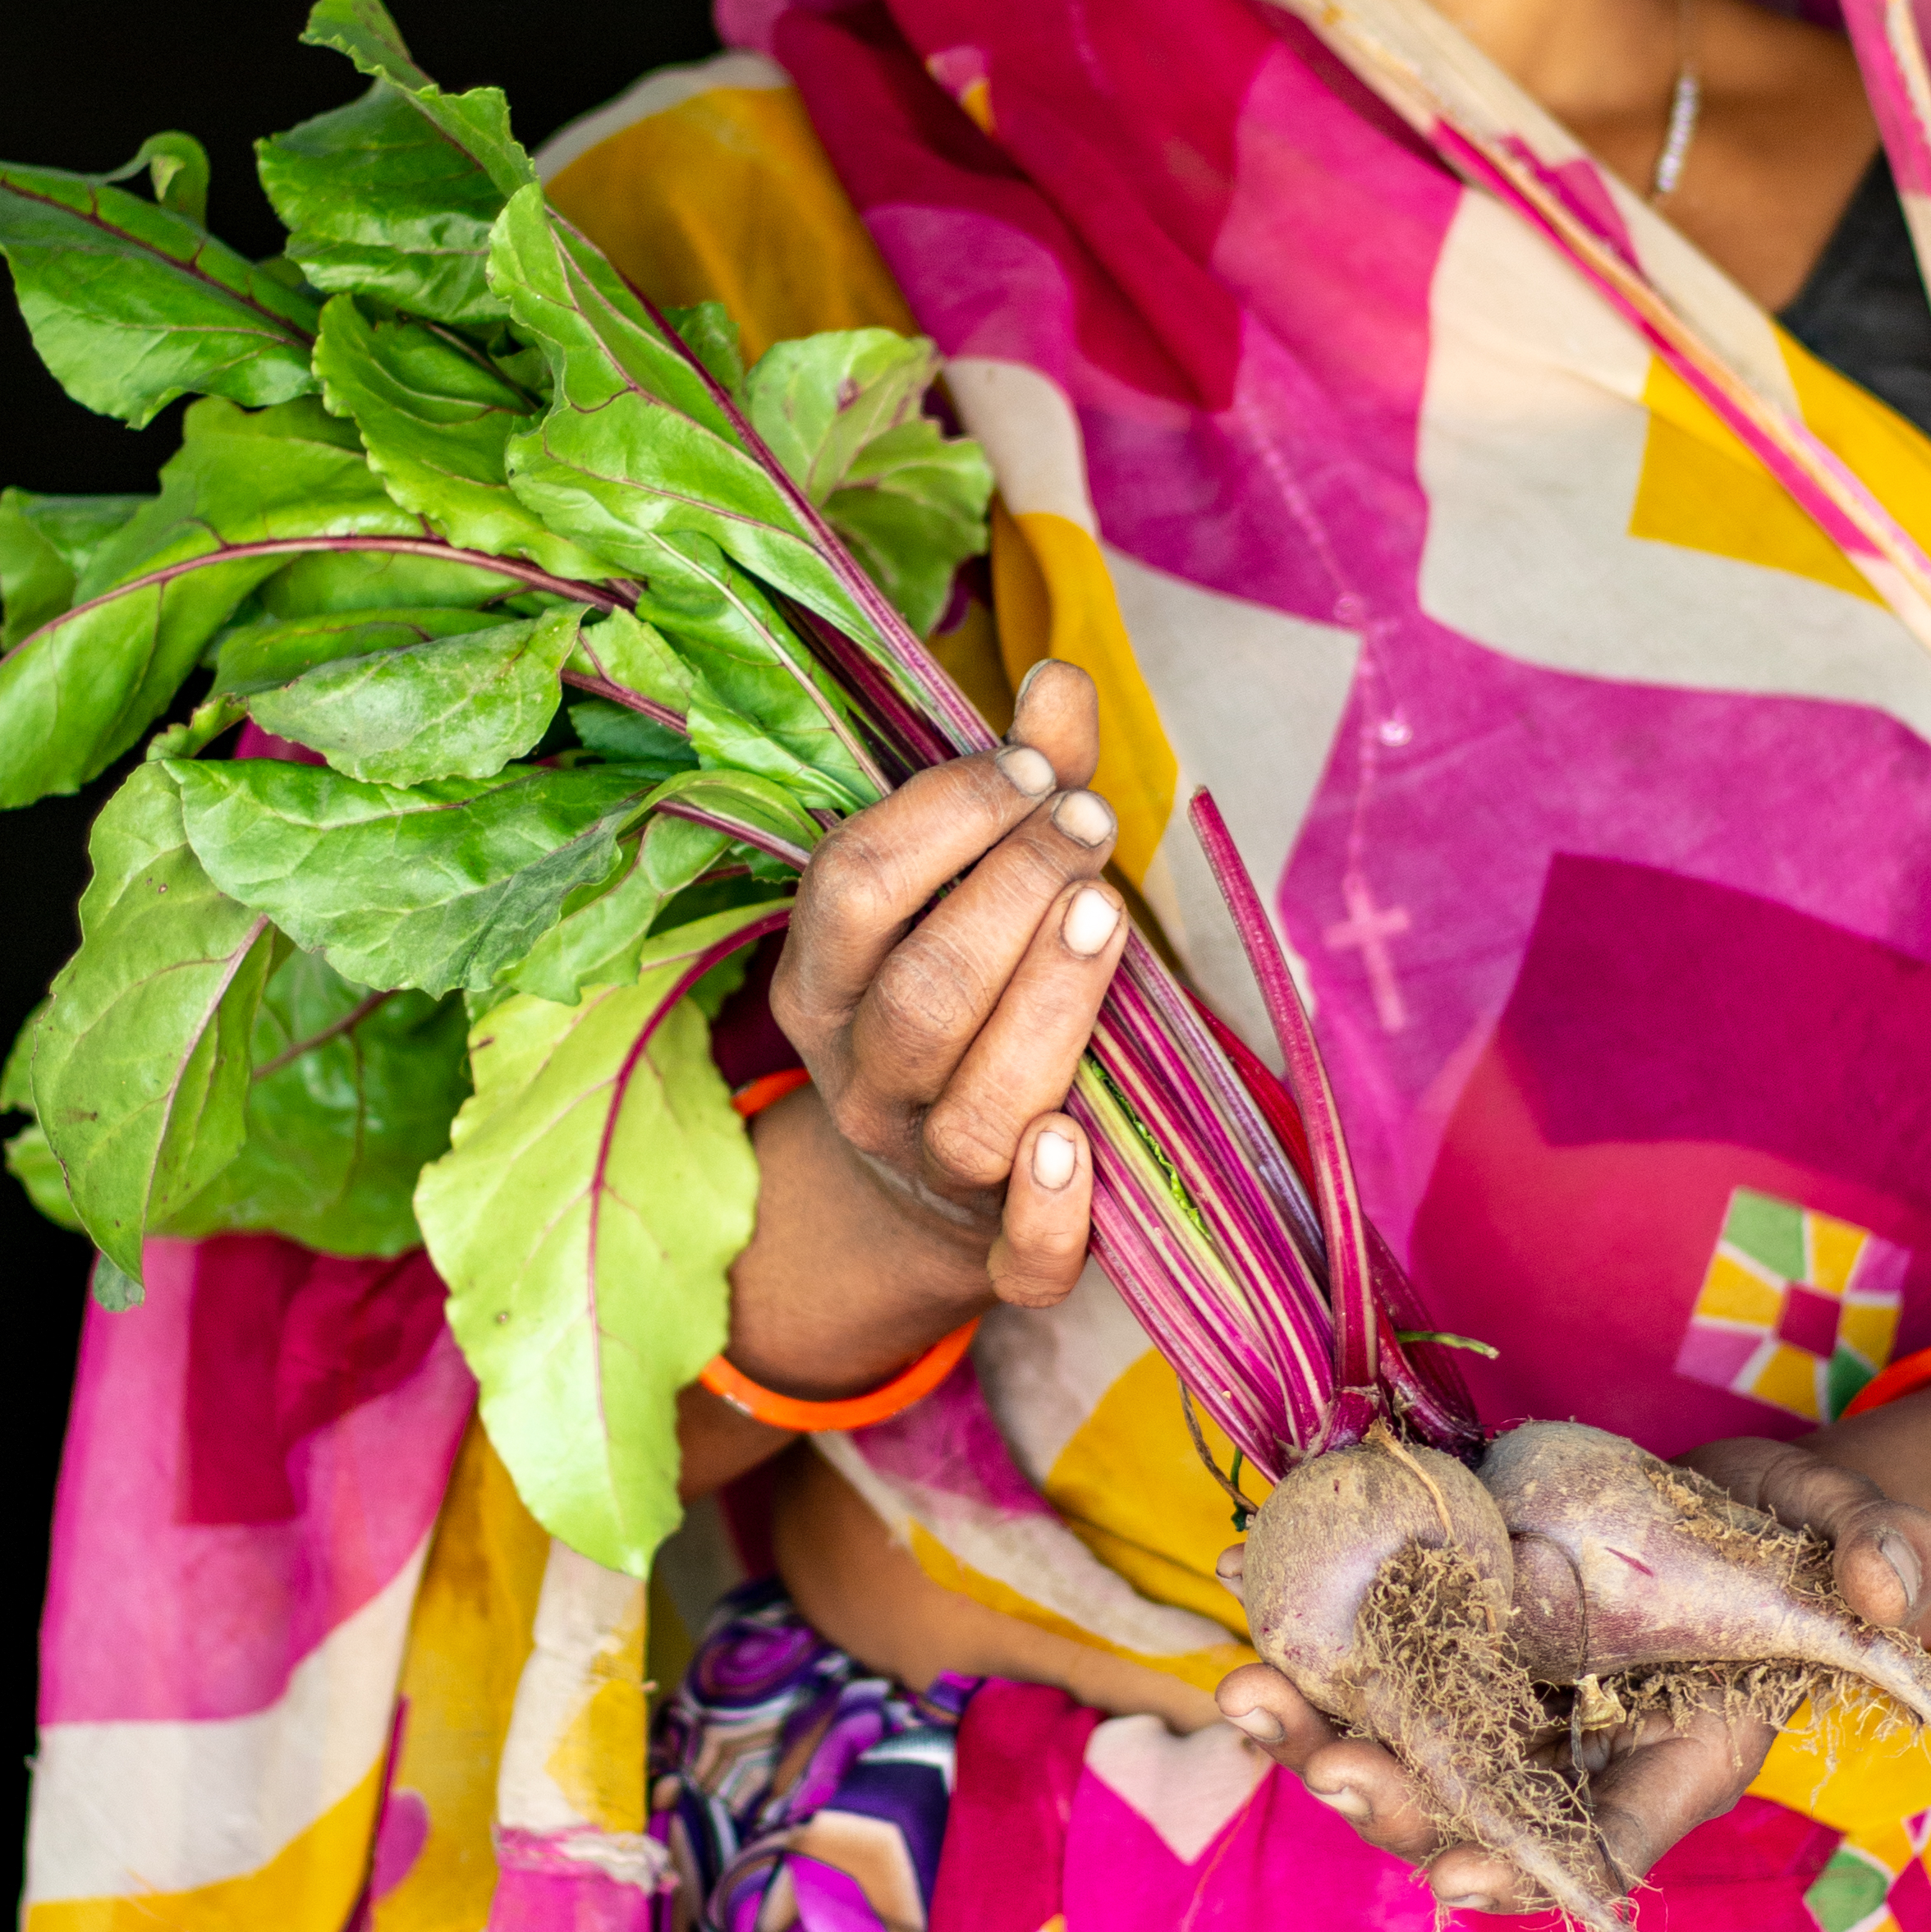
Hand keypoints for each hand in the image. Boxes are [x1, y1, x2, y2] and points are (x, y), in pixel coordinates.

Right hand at [762, 656, 1122, 1324]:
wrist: (925, 1189)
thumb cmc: (961, 991)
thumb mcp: (966, 887)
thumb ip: (1020, 785)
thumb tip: (1060, 675)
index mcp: (825, 982)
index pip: (854, 887)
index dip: (945, 817)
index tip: (1034, 771)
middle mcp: (861, 1082)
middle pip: (919, 996)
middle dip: (1008, 896)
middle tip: (1089, 825)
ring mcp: (926, 1172)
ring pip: (974, 1112)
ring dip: (1044, 1008)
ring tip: (1105, 916)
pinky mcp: (1002, 1255)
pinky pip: (1021, 1256)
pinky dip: (1052, 1209)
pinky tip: (1082, 1140)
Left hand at [1208, 1428, 1930, 1906]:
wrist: (1739, 1518)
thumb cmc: (1802, 1549)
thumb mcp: (1851, 1538)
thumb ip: (1876, 1553)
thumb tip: (1885, 1583)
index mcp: (1671, 1763)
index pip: (1601, 1845)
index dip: (1536, 1868)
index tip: (1470, 1874)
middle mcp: (1572, 1753)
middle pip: (1471, 1810)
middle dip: (1396, 1801)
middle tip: (1336, 1771)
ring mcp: (1509, 1702)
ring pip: (1401, 1748)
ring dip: (1318, 1734)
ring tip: (1245, 1699)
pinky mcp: (1460, 1639)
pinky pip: (1374, 1665)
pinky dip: (1311, 1649)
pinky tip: (1244, 1606)